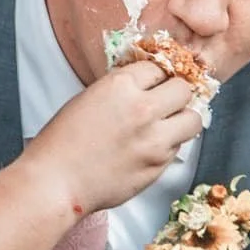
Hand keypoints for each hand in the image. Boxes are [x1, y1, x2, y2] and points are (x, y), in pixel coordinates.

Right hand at [29, 62, 203, 213]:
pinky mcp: (159, 165)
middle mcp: (143, 108)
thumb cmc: (62, 143)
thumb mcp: (87, 99)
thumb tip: (144, 87)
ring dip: (182, 119)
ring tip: (167, 125)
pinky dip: (170, 145)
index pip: (157, 67)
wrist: (56, 182)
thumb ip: (120, 90)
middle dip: (174, 94)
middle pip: (183, 89)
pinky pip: (179, 147)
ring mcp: (155, 139)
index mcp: (120, 86)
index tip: (153, 83)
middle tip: (165, 102)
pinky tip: (150, 147)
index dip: (155, 76)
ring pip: (192, 119)